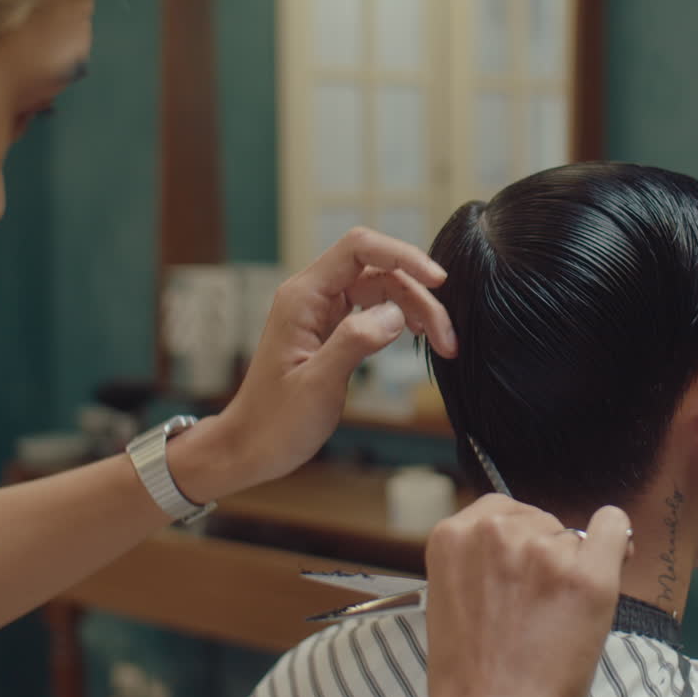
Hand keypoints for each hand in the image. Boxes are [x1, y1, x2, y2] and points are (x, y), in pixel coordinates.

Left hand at [180, 228, 457, 500]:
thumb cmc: (275, 421)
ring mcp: (323, 311)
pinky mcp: (333, 329)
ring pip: (383, 290)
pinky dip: (402, 319)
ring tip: (442, 344)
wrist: (250, 446)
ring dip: (417, 310)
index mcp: (303, 298)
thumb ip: (354, 343)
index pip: (359, 249)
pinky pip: (375, 309)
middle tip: (447, 338)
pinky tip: (417, 337)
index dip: (403, 256)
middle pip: (380, 271)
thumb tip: (396, 314)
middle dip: (419, 296)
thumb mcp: (317, 385)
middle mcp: (313, 296)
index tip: (438, 282)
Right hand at [425, 495, 632, 696]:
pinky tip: (612, 562)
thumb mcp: (453, 595)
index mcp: (453, 534)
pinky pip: (614, 527)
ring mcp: (544, 550)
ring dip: (571, 566)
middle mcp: (496, 532)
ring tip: (553, 617)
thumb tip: (537, 531)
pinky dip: (618, 540)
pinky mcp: (588, 573)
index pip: (500, 509)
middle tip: (533, 606)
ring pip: (573, 536)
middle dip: (543, 554)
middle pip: (539, 519)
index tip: (518, 570)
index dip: (516, 540)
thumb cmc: (474, 670)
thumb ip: (481, 555)